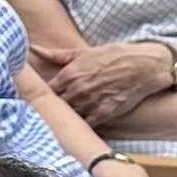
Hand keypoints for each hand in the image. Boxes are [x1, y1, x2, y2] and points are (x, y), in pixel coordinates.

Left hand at [50, 41, 172, 125]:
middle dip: (52, 109)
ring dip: (67, 119)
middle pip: (55, 106)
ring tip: (64, 120)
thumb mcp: (82, 53)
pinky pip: (87, 125)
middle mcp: (77, 90)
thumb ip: (57, 55)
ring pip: (70, 117)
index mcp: (69, 74)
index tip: (42, 98)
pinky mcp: (105, 113)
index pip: (46, 91)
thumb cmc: (113, 57)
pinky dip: (82, 127)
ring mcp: (91, 103)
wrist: (141, 66)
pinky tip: (81, 126)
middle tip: (51, 112)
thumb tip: (34, 49)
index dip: (42, 96)